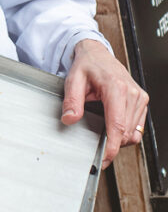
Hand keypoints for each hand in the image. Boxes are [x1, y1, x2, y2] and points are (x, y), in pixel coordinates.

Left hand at [61, 39, 148, 167]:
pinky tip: (113, 128)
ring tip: (104, 136)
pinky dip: (126, 133)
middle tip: (97, 150)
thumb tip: (69, 118)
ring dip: (120, 139)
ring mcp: (139, 98)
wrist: (97, 54)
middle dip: (113, 145)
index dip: (112, 145)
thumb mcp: (73, 79)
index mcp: (116, 88)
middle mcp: (132, 94)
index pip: (117, 125)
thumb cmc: (87, 65)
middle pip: (126, 132)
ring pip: (134, 132)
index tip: (104, 157)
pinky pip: (137, 127)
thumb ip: (71, 100)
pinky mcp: (142, 101)